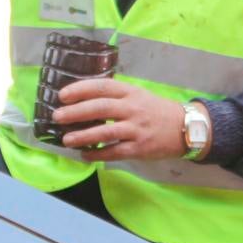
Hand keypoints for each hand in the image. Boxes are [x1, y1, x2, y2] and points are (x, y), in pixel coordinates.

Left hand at [54, 78, 186, 161]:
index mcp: (131, 92)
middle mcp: (133, 108)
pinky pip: (115, 152)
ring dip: (83, 136)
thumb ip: (115, 96)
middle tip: (58, 116)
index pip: (103, 87)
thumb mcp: (138, 95)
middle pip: (101, 108)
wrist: (184, 127)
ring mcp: (136, 129)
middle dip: (76, 112)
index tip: (63, 95)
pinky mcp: (139, 148)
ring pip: (106, 131)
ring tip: (66, 139)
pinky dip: (98, 154)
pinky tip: (85, 155)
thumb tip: (82, 101)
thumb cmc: (155, 110)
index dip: (81, 89)